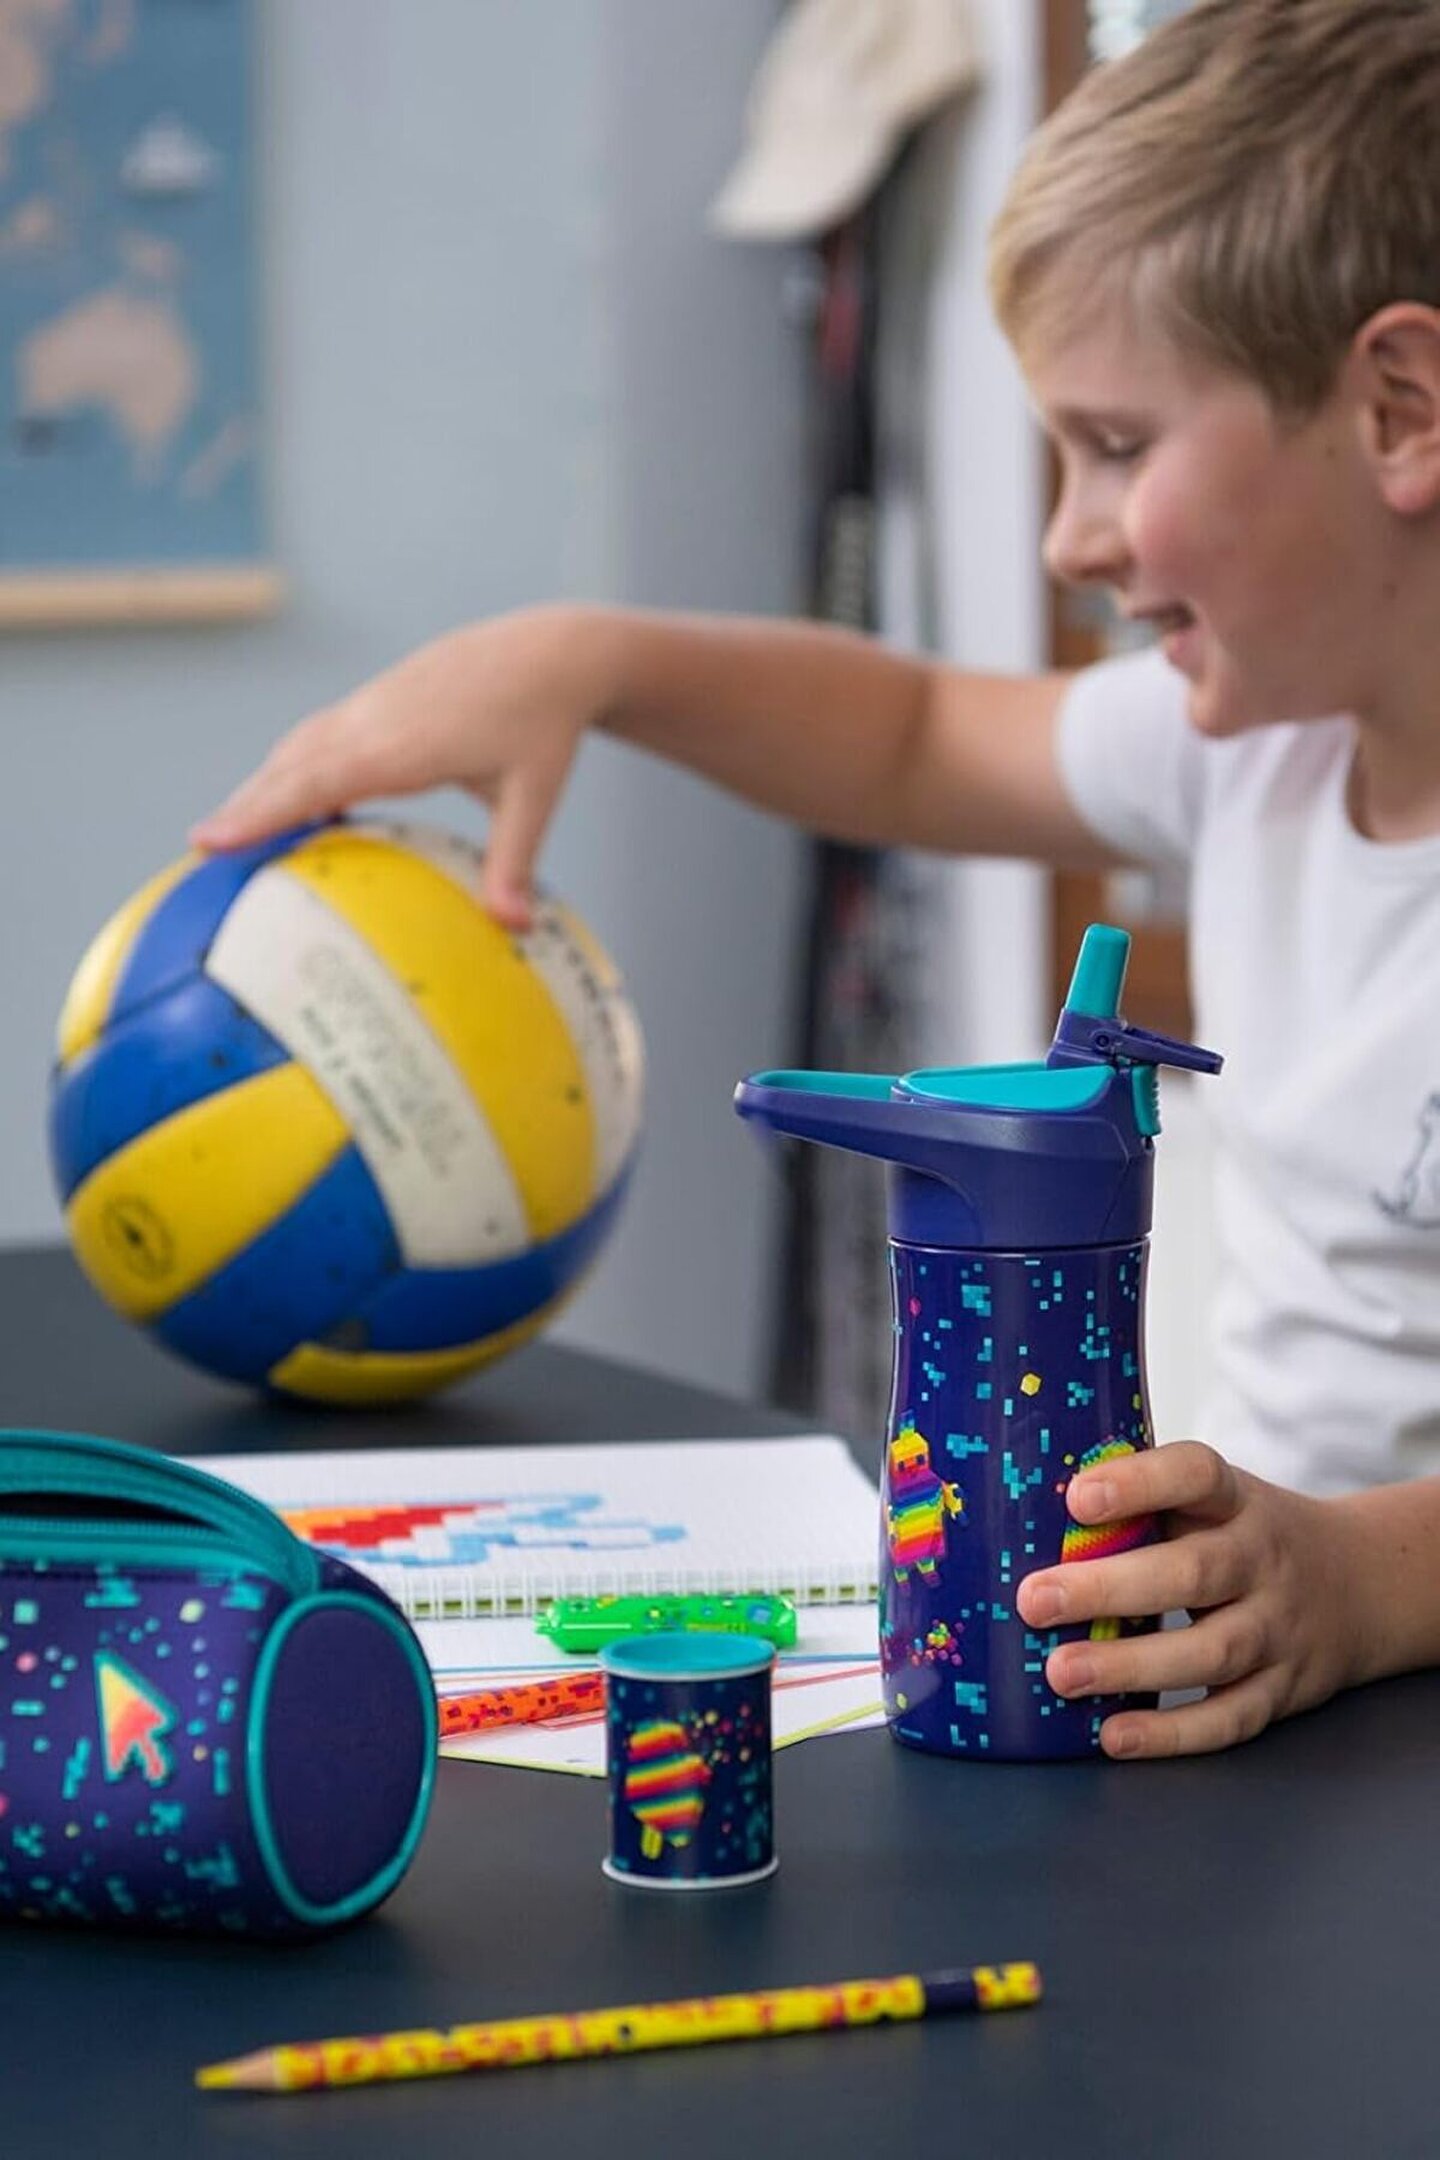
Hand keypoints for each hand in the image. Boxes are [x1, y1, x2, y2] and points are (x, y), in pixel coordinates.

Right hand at [190, 605, 615, 928]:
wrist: (553, 651)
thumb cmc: (545, 725)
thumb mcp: (533, 798)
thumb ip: (514, 863)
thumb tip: (518, 930)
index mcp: (404, 745)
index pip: (314, 783)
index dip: (258, 812)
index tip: (208, 839)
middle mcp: (376, 720)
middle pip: (290, 765)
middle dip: (243, 806)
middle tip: (199, 852)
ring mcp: (374, 703)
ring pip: (302, 745)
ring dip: (265, 783)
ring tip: (232, 830)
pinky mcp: (380, 698)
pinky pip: (323, 734)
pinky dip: (296, 765)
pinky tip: (295, 798)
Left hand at [1015, 1441, 1359, 1758]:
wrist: (1362, 1584)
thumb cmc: (1246, 1536)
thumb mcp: (1213, 1501)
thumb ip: (1143, 1500)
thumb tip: (1025, 1499)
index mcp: (1237, 1501)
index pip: (1196, 1474)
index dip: (1139, 1482)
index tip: (1077, 1498)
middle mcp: (1263, 1561)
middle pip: (1194, 1571)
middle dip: (1110, 1587)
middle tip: (1034, 1600)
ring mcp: (1278, 1629)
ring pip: (1211, 1650)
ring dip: (1131, 1666)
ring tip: (1061, 1672)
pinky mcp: (1282, 1690)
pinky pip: (1230, 1717)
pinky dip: (1173, 1733)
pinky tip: (1114, 1735)